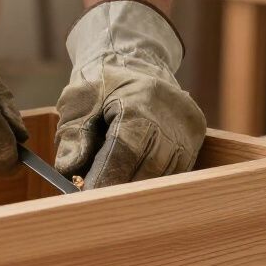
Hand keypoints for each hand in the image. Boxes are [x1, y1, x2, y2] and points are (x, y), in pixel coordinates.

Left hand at [54, 0, 205, 188]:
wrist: (136, 63)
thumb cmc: (101, 85)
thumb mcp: (78, 102)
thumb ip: (73, 135)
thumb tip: (69, 170)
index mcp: (139, 101)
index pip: (125, 149)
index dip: (107, 177)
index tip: (88, 195)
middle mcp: (171, 115)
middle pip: (149, 167)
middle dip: (122, 188)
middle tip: (98, 202)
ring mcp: (187, 128)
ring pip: (165, 174)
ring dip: (138, 189)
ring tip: (114, 197)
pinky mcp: (195, 139)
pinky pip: (175, 171)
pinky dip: (153, 182)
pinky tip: (133, 186)